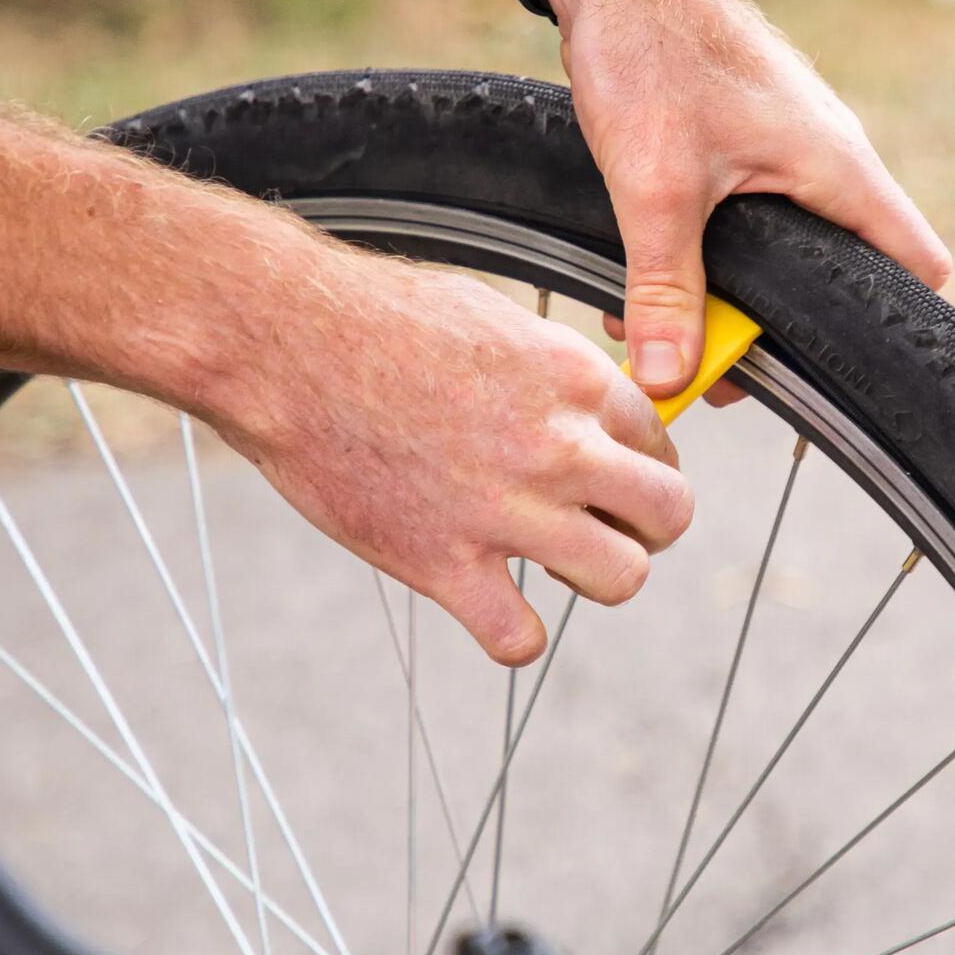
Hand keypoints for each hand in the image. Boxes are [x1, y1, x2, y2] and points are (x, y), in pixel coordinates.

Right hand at [191, 234, 692, 665]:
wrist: (286, 344)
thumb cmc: (376, 318)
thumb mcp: (493, 317)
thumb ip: (553, 369)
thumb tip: (586, 403)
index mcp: (574, 378)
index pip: (661, 442)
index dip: (640, 462)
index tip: (612, 474)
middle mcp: (558, 447)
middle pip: (668, 514)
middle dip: (644, 524)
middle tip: (605, 524)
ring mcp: (505, 511)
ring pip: (620, 578)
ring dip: (597, 576)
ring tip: (558, 561)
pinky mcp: (443, 564)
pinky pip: (520, 637)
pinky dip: (512, 632)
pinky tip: (491, 603)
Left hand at [544, 0, 952, 398]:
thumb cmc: (654, 53)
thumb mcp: (656, 188)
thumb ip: (666, 289)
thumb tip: (668, 377)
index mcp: (839, 173)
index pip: (919, 268)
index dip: (888, 330)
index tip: (823, 373)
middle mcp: (829, 163)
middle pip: (837, 277)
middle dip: (771, 331)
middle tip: (709, 369)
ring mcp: (788, 149)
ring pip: (779, 252)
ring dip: (723, 297)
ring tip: (656, 330)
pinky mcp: (746, 140)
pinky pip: (744, 219)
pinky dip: (703, 256)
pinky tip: (642, 277)